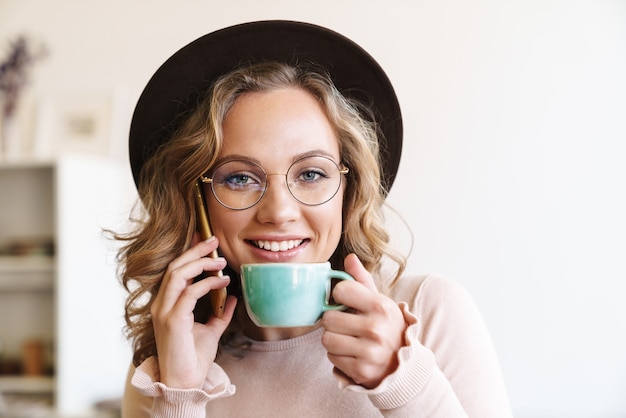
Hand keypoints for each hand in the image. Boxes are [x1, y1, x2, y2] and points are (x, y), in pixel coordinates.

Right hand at [150, 236, 236, 388]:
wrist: (185, 382)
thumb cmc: (194, 358)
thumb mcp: (211, 330)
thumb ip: (220, 313)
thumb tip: (232, 297)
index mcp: (166, 305)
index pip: (175, 271)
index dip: (190, 253)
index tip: (208, 243)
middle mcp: (161, 305)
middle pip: (175, 267)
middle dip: (195, 250)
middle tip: (214, 240)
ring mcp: (164, 312)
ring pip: (178, 275)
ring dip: (200, 263)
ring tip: (220, 260)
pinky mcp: (173, 320)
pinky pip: (189, 293)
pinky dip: (207, 283)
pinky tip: (223, 282)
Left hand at [321, 253, 405, 387]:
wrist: (402, 364)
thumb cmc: (386, 327)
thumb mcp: (379, 301)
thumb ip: (362, 280)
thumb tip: (350, 257)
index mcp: (381, 306)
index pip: (341, 290)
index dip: (340, 296)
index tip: (348, 303)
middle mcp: (376, 329)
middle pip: (328, 318)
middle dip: (334, 321)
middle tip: (347, 325)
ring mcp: (369, 352)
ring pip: (327, 339)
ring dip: (334, 339)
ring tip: (348, 339)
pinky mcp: (361, 370)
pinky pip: (332, 357)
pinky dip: (338, 356)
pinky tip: (352, 353)